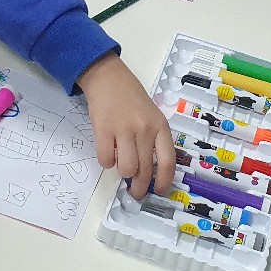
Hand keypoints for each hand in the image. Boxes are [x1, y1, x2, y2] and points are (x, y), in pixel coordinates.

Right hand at [78, 53, 174, 199]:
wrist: (109, 78)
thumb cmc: (132, 99)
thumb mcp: (152, 116)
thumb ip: (153, 140)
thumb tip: (148, 171)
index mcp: (160, 127)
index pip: (167, 161)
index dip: (164, 181)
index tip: (159, 191)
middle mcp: (144, 129)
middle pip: (145, 170)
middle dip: (139, 187)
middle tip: (135, 192)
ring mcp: (124, 129)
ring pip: (126, 168)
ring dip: (123, 173)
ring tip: (121, 167)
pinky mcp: (103, 129)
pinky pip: (105, 159)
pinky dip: (106, 162)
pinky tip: (108, 154)